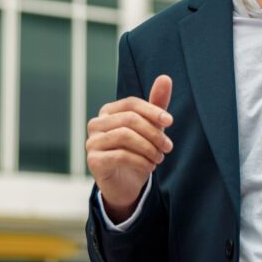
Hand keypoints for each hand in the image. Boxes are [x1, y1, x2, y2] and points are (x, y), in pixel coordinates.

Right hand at [86, 75, 173, 222]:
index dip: (152, 110)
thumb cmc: (138, 151)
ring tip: (159, 158)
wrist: (126, 184)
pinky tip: (150, 167)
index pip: (131, 104)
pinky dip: (140, 161)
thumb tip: (165, 77)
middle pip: (129, 119)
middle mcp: (96, 124)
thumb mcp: (151, 127)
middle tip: (168, 147)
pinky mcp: (93, 161)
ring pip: (124, 136)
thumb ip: (157, 104)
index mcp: (108, 112)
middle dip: (153, 133)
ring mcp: (92, 142)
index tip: (170, 122)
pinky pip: (120, 156)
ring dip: (148, 148)